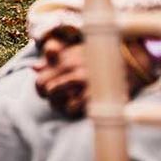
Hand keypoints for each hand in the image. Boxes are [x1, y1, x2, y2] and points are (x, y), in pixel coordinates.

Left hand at [34, 36, 154, 117]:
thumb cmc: (96, 55)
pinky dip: (77, 110)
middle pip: (47, 92)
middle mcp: (71, 70)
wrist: (127, 59)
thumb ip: (52, 58)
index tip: (46, 91)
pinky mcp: (96, 95)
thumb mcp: (72, 51)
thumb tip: (34, 68)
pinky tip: (82, 106)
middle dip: (51, 98)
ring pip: (60, 104)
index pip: (40, 80)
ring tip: (70, 103)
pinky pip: (76, 110)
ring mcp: (83, 84)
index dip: (40, 89)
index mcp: (63, 60)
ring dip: (63, 106)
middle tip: (58, 99)